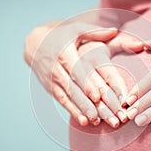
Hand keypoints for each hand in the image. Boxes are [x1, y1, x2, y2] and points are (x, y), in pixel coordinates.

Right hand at [25, 21, 143, 127]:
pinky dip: (72, 110)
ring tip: (94, 120)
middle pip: (75, 88)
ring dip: (81, 110)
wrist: (35, 44)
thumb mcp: (76, 30)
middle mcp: (58, 68)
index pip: (77, 71)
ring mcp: (53, 80)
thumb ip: (95, 32)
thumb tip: (115, 31)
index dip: (87, 84)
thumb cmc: (61, 36)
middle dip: (88, 102)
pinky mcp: (51, 88)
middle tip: (101, 115)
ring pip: (69, 97)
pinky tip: (83, 120)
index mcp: (65, 53)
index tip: (98, 96)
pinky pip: (62, 100)